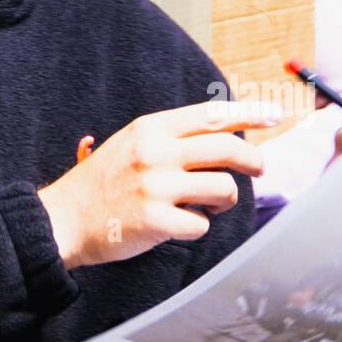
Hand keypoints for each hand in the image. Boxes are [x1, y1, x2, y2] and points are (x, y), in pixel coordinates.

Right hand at [38, 100, 281, 268]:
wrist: (64, 218)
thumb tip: (224, 137)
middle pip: (227, 148)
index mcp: (151, 128)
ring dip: (224, 201)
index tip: (276, 115)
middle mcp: (156, 151)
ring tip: (206, 205)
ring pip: (224, 188)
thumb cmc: (103, 182)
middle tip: (257, 170)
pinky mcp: (155, 220)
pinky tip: (179, 225)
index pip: (211, 115)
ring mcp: (156, 186)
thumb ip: (172, 137)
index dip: (249, 114)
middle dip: (253, 161)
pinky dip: (198, 227)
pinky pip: (202, 225)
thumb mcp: (132, 143)